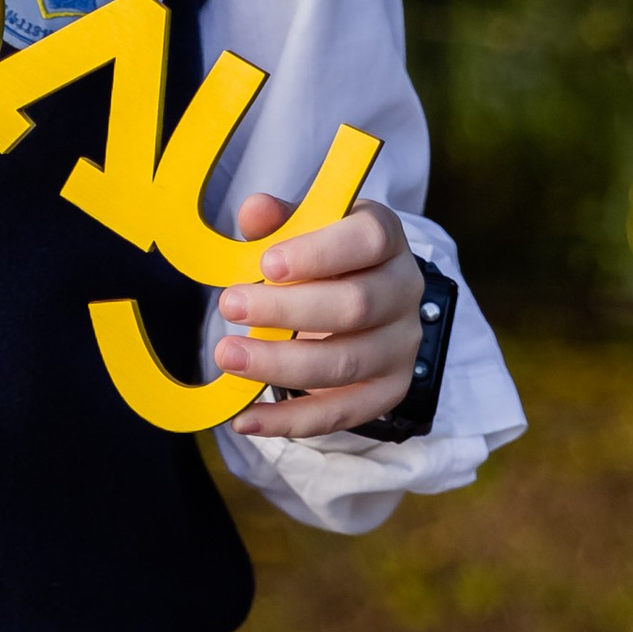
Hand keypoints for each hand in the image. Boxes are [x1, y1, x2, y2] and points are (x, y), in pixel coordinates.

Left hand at [214, 194, 421, 438]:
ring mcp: (402, 345)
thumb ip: (279, 218)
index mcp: (386, 238)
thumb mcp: (303, 225)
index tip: (267, 264)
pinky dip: (290, 421)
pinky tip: (245, 419)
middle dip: (287, 310)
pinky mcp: (389, 390)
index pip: (369, 240)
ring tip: (227, 356)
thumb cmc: (321, 253)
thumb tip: (256, 211)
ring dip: (281, 365)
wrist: (360, 294)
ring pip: (347, 363)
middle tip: (229, 305)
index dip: (319, 253)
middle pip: (356, 306)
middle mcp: (404, 291)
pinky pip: (341, 413)